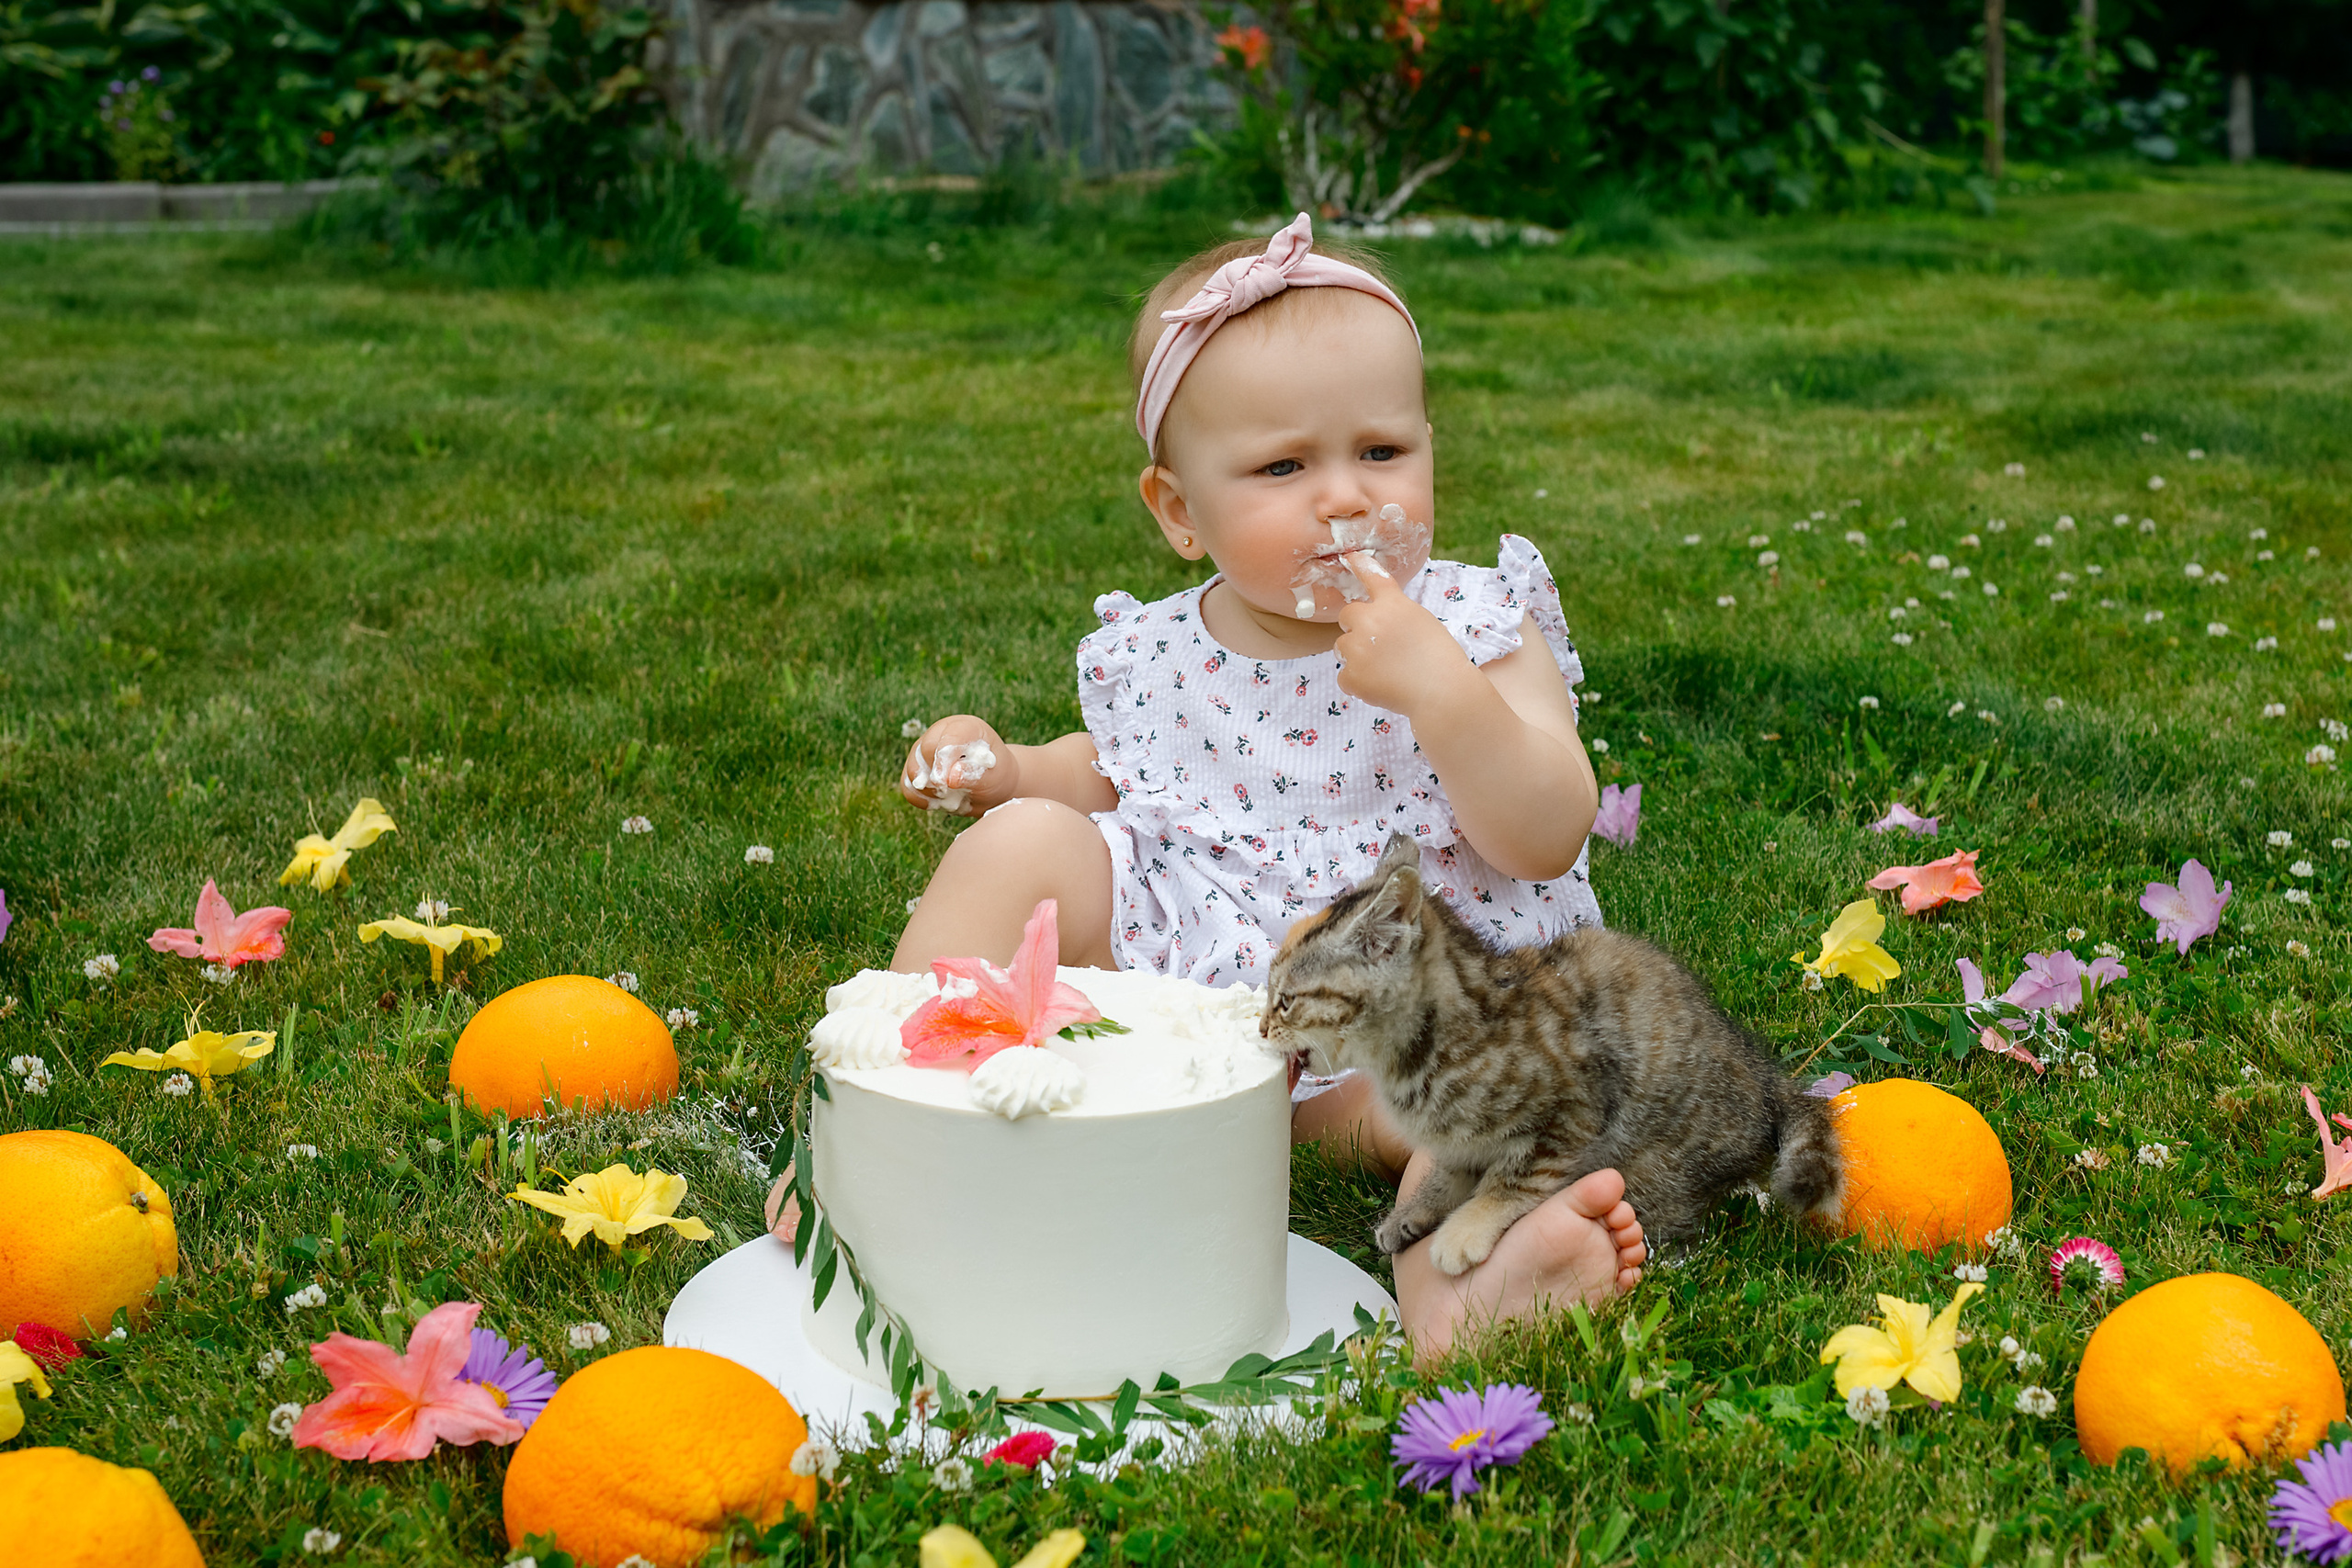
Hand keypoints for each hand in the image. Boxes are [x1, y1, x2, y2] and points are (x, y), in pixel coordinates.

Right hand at [898, 715, 1019, 816]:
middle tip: (951, 790)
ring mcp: (924, 751)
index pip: (947, 737)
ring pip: (912, 769)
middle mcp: (940, 734)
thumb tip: (949, 778)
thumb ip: (973, 775)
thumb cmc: (995, 776)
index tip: (947, 782)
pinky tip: (940, 801)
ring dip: (930, 789)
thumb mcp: (993, 777)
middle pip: (925, 750)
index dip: (944, 759)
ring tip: (952, 796)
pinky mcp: (916, 770)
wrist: (991, 788)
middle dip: (936, 776)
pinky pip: (907, 786)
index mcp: (964, 727)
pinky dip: (921, 798)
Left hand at [1331, 552, 1467, 716]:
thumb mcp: (1422, 621)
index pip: (1373, 577)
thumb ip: (1395, 613)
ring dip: (1356, 656)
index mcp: (1393, 604)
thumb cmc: (1439, 658)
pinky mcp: (1351, 675)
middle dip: (1357, 628)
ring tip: (1384, 669)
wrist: (1442, 692)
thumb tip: (1373, 618)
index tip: (1349, 557)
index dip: (1360, 565)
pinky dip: (1358, 683)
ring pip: (1342, 647)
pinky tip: (1381, 686)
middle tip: (1379, 646)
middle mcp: (1370, 620)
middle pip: (1347, 615)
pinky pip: (1345, 676)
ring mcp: (1357, 648)